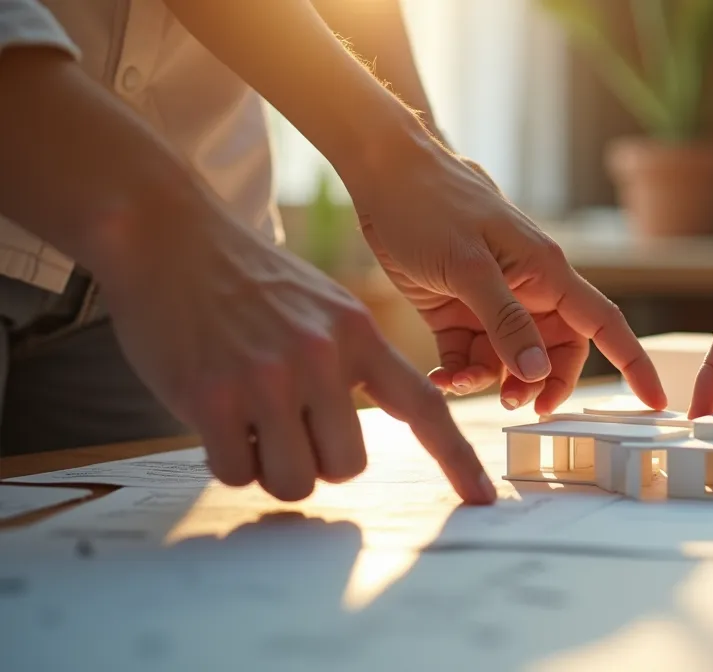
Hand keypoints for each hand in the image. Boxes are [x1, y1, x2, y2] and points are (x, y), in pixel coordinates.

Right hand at [97, 201, 496, 503]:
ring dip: (272, 468)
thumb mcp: (325, 307)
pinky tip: (214, 417)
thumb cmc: (248, 279)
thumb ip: (351, 362)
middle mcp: (322, 357)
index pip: (425, 407)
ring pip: (296, 479)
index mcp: (359, 335)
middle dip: (318, 461)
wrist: (168, 235)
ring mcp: (267, 378)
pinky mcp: (212, 397)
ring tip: (251, 423)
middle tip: (286, 427)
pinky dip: (228, 460)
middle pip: (349, 465)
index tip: (483, 496)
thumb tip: (356, 435)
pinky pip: (238, 471)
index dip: (457, 458)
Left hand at [351, 146, 666, 413]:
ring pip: (511, 360)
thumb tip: (538, 370)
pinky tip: (440, 379)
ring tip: (457, 383)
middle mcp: (527, 290)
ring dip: (491, 380)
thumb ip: (505, 320)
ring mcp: (493, 301)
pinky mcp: (457, 310)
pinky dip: (459, 373)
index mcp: (546, 272)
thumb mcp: (468, 267)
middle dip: (542, 383)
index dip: (633, 363)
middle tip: (515, 405)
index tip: (656, 401)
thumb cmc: (430, 206)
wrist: (383, 174)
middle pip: (557, 352)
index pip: (604, 324)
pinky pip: (471, 356)